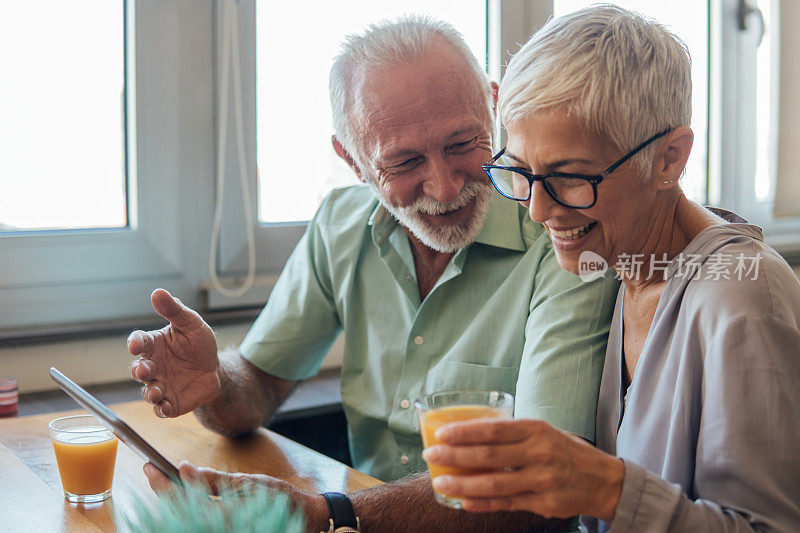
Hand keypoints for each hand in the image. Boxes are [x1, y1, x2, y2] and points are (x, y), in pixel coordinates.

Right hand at [128, 288, 220, 417]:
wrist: (215, 368)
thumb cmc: (198, 343)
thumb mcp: (191, 323)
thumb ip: (174, 310)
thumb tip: (158, 292)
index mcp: (154, 345)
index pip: (139, 342)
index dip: (135, 343)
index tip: (136, 344)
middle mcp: (152, 366)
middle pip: (138, 370)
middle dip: (139, 371)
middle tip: (145, 369)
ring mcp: (160, 384)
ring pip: (148, 391)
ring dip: (150, 392)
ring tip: (157, 392)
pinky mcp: (170, 401)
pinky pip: (161, 408)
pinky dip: (161, 409)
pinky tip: (166, 407)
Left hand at [143, 461, 327, 529]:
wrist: (303, 517)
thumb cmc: (280, 498)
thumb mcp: (249, 482)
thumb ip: (214, 479)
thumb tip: (185, 468)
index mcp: (222, 516)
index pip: (181, 500)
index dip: (163, 484)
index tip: (150, 466)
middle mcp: (217, 528)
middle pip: (177, 511)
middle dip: (162, 489)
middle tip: (151, 469)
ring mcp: (219, 530)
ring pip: (183, 517)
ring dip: (171, 498)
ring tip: (163, 478)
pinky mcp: (223, 529)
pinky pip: (196, 520)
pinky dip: (185, 505)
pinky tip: (182, 492)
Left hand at [421, 418, 623, 521]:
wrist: (603, 480)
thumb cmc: (564, 450)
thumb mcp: (543, 432)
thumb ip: (512, 433)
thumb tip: (468, 432)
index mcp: (536, 430)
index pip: (493, 429)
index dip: (464, 432)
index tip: (441, 433)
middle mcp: (539, 454)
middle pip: (489, 456)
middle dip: (455, 456)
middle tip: (431, 455)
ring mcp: (542, 481)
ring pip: (494, 484)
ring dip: (462, 485)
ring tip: (440, 482)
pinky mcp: (543, 504)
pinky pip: (506, 504)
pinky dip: (482, 504)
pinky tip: (463, 502)